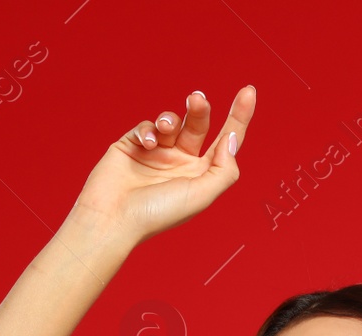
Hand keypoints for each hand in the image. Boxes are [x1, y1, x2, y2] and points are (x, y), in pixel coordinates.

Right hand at [73, 85, 256, 245]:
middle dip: (200, 109)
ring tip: (166, 128)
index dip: (238, 117)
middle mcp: (180, 163)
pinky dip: (148, 130)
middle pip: (198, 125)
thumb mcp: (202, 195)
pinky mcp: (132, 146)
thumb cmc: (157, 213)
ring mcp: (156, 153)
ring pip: (171, 122)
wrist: (113, 218)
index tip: (248, 91)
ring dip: (171, 119)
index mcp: (200, 175)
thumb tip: (232, 140)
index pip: (225, 141)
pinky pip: (145, 127)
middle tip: (197, 98)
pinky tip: (146, 143)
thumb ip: (224, 169)